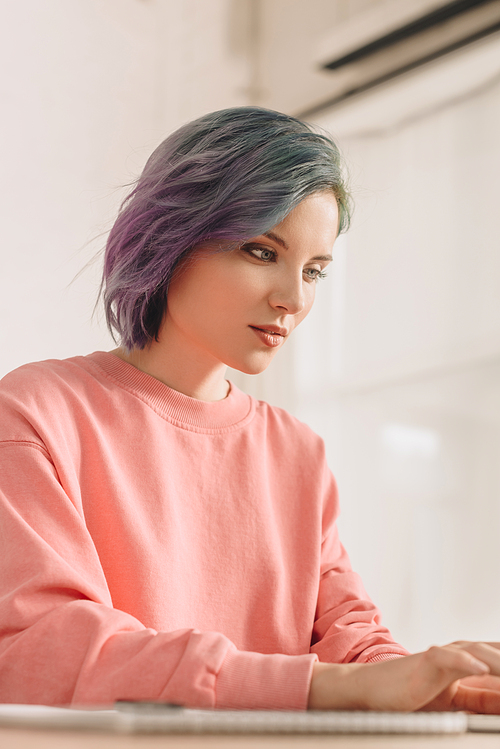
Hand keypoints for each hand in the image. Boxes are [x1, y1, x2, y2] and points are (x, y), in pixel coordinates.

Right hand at [308, 641, 499, 712]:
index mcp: (469, 660)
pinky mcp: (425, 662)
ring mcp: (442, 655)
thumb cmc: (412, 695)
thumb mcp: (456, 702)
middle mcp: (460, 653)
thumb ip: (483, 700)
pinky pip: (448, 658)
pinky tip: (483, 669)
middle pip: (497, 652)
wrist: (372, 691)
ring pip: (479, 651)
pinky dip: (467, 662)